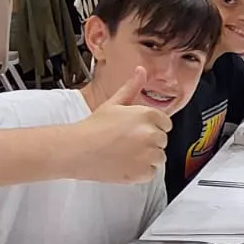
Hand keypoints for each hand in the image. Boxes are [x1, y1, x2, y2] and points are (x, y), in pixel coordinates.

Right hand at [77, 68, 172, 182]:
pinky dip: (142, 172)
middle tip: (128, 142)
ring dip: (147, 157)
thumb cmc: (93, 128)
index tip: (137, 130)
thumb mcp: (114, 102)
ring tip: (126, 153)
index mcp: (147, 114)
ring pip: (159, 157)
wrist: (77, 150)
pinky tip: (126, 164)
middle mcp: (151, 134)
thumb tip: (141, 71)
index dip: (151, 127)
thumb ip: (132, 87)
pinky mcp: (143, 172)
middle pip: (163, 140)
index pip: (165, 123)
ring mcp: (148, 154)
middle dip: (149, 141)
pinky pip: (152, 173)